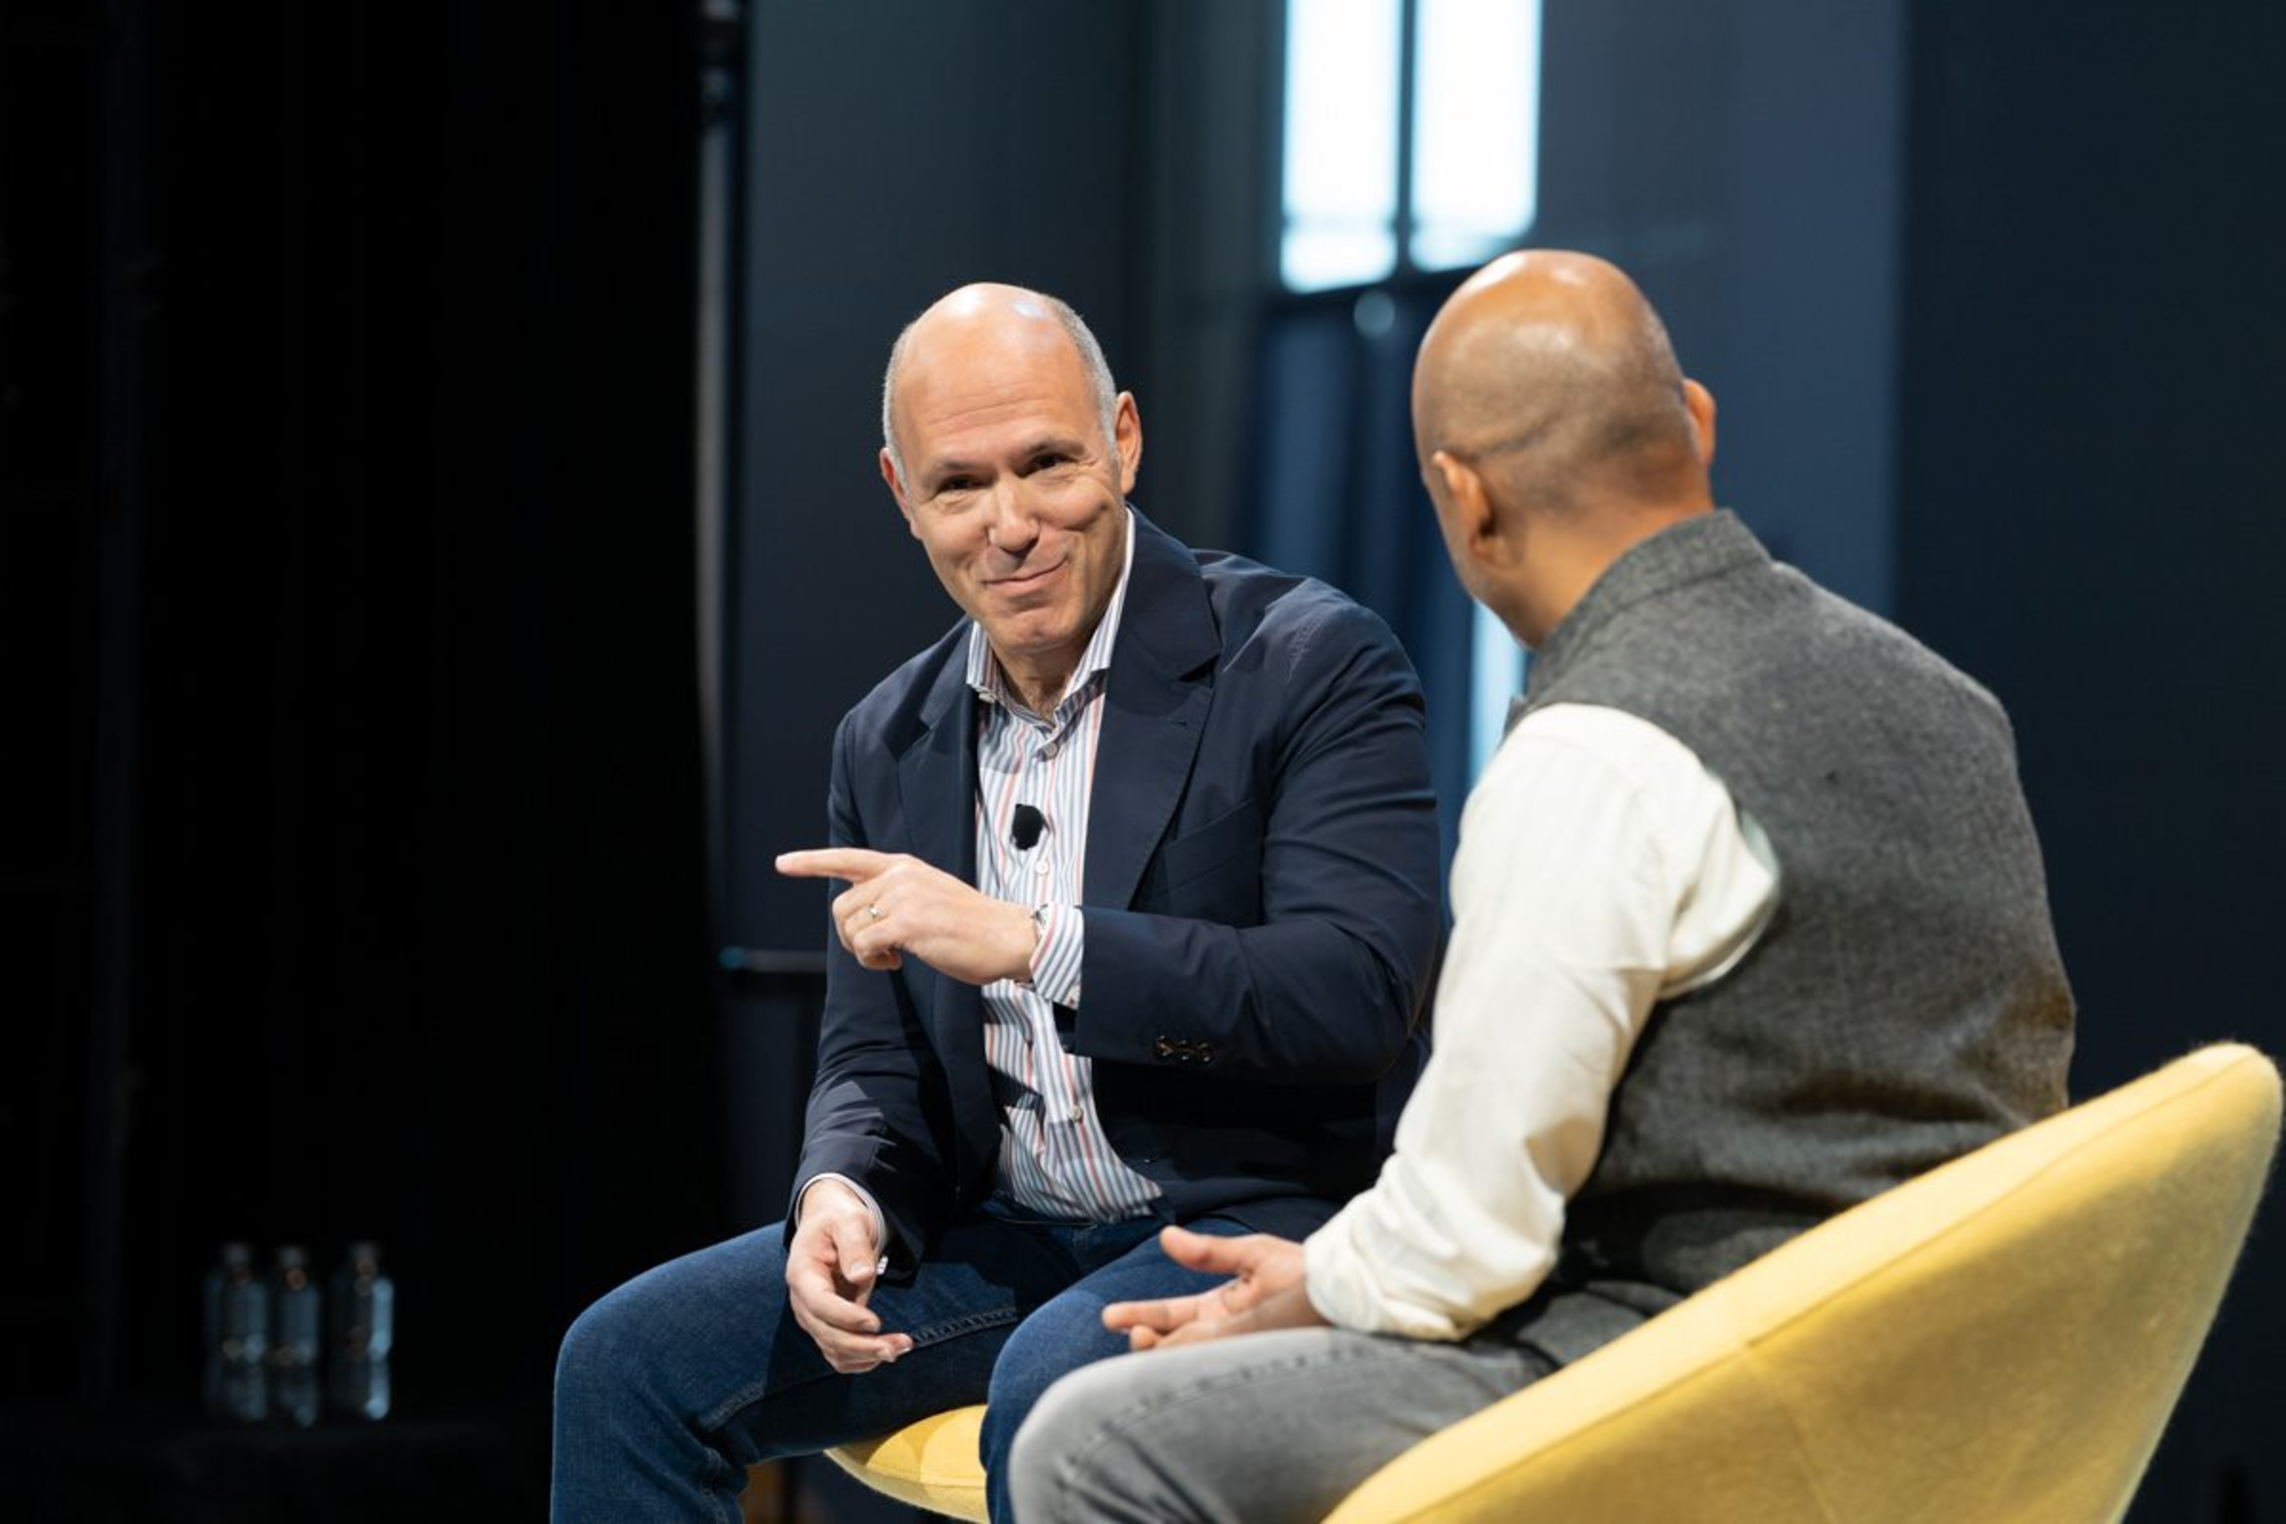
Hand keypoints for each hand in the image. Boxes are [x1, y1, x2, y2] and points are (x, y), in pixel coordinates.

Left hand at [777, 847, 1036, 984]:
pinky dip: (873, 961)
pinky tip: (896, 962)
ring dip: (862, 951)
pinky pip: (864, 945)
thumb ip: (897, 895)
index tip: (783, 863)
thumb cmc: (971, 926)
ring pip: (849, 927)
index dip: (812, 861)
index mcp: (904, 866)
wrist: (1008, 936)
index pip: (849, 858)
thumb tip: (863, 917)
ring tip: (891, 957)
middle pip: (841, 907)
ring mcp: (903, 897)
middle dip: (850, 936)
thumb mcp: (930, 895)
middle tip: (878, 952)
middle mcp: (900, 875)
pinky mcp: (907, 923)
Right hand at [785, 1179, 911, 1372]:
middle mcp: (803, 1301)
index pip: (819, 1304)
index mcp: (802, 1273)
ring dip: (867, 1356)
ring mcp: (813, 1317)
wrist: (829, 1223)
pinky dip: (861, 1360)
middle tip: (901, 1345)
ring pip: (834, 1349)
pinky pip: (839, 1353)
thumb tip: (862, 1276)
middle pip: (827, 1334)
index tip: (875, 1323)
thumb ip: (854, 1246)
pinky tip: (886, 1352)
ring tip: (902, 1347)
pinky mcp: (827, 1325)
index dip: (846, 1317)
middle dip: (863, 1345)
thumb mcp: (848, 1221)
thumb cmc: (838, 1219)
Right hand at [1102, 1226, 1326, 1350]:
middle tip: (1132, 1335)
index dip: (1140, 1317)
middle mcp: (1225, 1334)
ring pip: (1188, 1362)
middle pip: (1172, 1345)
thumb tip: (1166, 1237)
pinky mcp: (1253, 1359)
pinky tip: (1173, 1359)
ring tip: (1144, 1342)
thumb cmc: (1307, 1270)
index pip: (1171, 1317)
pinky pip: (1215, 1365)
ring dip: (1163, 1356)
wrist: (1348, 1288)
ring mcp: (1238, 1351)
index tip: (1110, 1317)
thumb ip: (1208, 1252)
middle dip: (1145, 1342)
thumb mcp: (1253, 1255)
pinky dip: (1191, 1364)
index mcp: (1221, 1308)